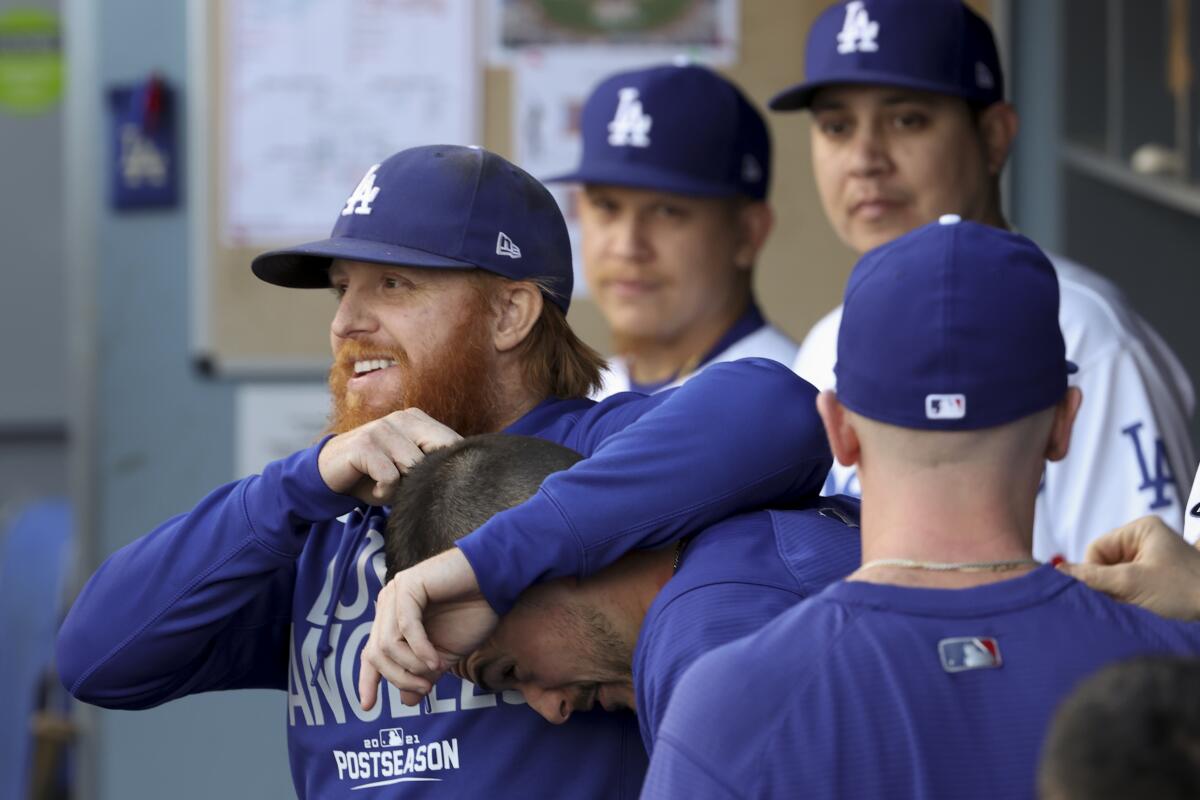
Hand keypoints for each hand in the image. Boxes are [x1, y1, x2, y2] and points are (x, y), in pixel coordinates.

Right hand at [318, 408, 461, 504]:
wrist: (328, 476)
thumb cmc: (374, 475)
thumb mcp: (407, 468)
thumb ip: (431, 466)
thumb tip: (465, 477)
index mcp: (417, 419)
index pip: (452, 443)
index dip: (451, 469)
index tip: (442, 484)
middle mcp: (401, 418)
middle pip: (437, 456)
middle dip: (424, 478)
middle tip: (406, 486)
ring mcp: (382, 428)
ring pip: (413, 468)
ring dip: (401, 488)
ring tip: (386, 486)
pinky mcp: (365, 444)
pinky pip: (390, 477)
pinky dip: (384, 492)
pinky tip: (373, 488)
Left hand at [359, 548, 499, 708]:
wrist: (495, 584)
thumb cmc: (472, 614)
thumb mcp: (444, 654)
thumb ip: (423, 673)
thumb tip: (406, 700)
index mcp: (392, 619)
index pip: (371, 653)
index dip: (367, 680)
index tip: (367, 706)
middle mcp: (388, 604)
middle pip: (376, 653)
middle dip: (397, 677)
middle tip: (424, 689)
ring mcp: (396, 593)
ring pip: (387, 643)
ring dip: (410, 665)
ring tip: (435, 671)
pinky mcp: (408, 585)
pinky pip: (406, 627)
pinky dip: (420, 648)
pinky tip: (435, 660)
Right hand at [1057, 515, 1199, 620]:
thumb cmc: (1185, 590)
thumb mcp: (1133, 583)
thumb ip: (1093, 576)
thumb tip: (1058, 570)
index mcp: (1141, 529)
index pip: (1097, 548)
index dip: (1095, 571)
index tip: (1106, 591)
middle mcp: (1145, 539)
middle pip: (1105, 562)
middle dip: (1110, 583)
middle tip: (1126, 599)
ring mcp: (1152, 557)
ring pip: (1116, 575)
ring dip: (1121, 592)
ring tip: (1140, 603)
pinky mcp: (1157, 574)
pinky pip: (1129, 583)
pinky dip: (1131, 596)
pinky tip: (1144, 604)